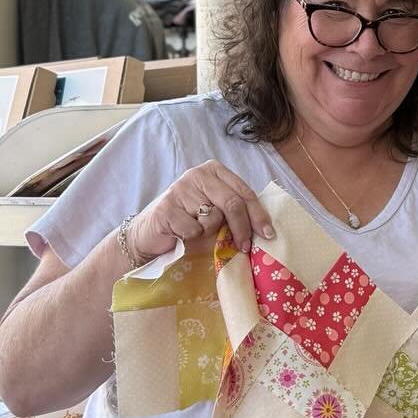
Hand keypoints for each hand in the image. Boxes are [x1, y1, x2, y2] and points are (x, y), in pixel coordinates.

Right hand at [128, 162, 274, 260]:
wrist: (150, 234)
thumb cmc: (189, 222)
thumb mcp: (215, 211)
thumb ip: (235, 212)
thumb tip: (264, 230)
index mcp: (214, 171)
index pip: (244, 192)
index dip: (258, 215)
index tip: (268, 234)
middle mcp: (197, 174)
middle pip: (232, 203)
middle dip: (243, 229)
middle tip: (245, 246)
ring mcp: (180, 189)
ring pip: (212, 218)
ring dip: (209, 233)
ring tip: (196, 231)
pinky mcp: (166, 208)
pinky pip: (193, 230)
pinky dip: (191, 238)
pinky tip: (180, 233)